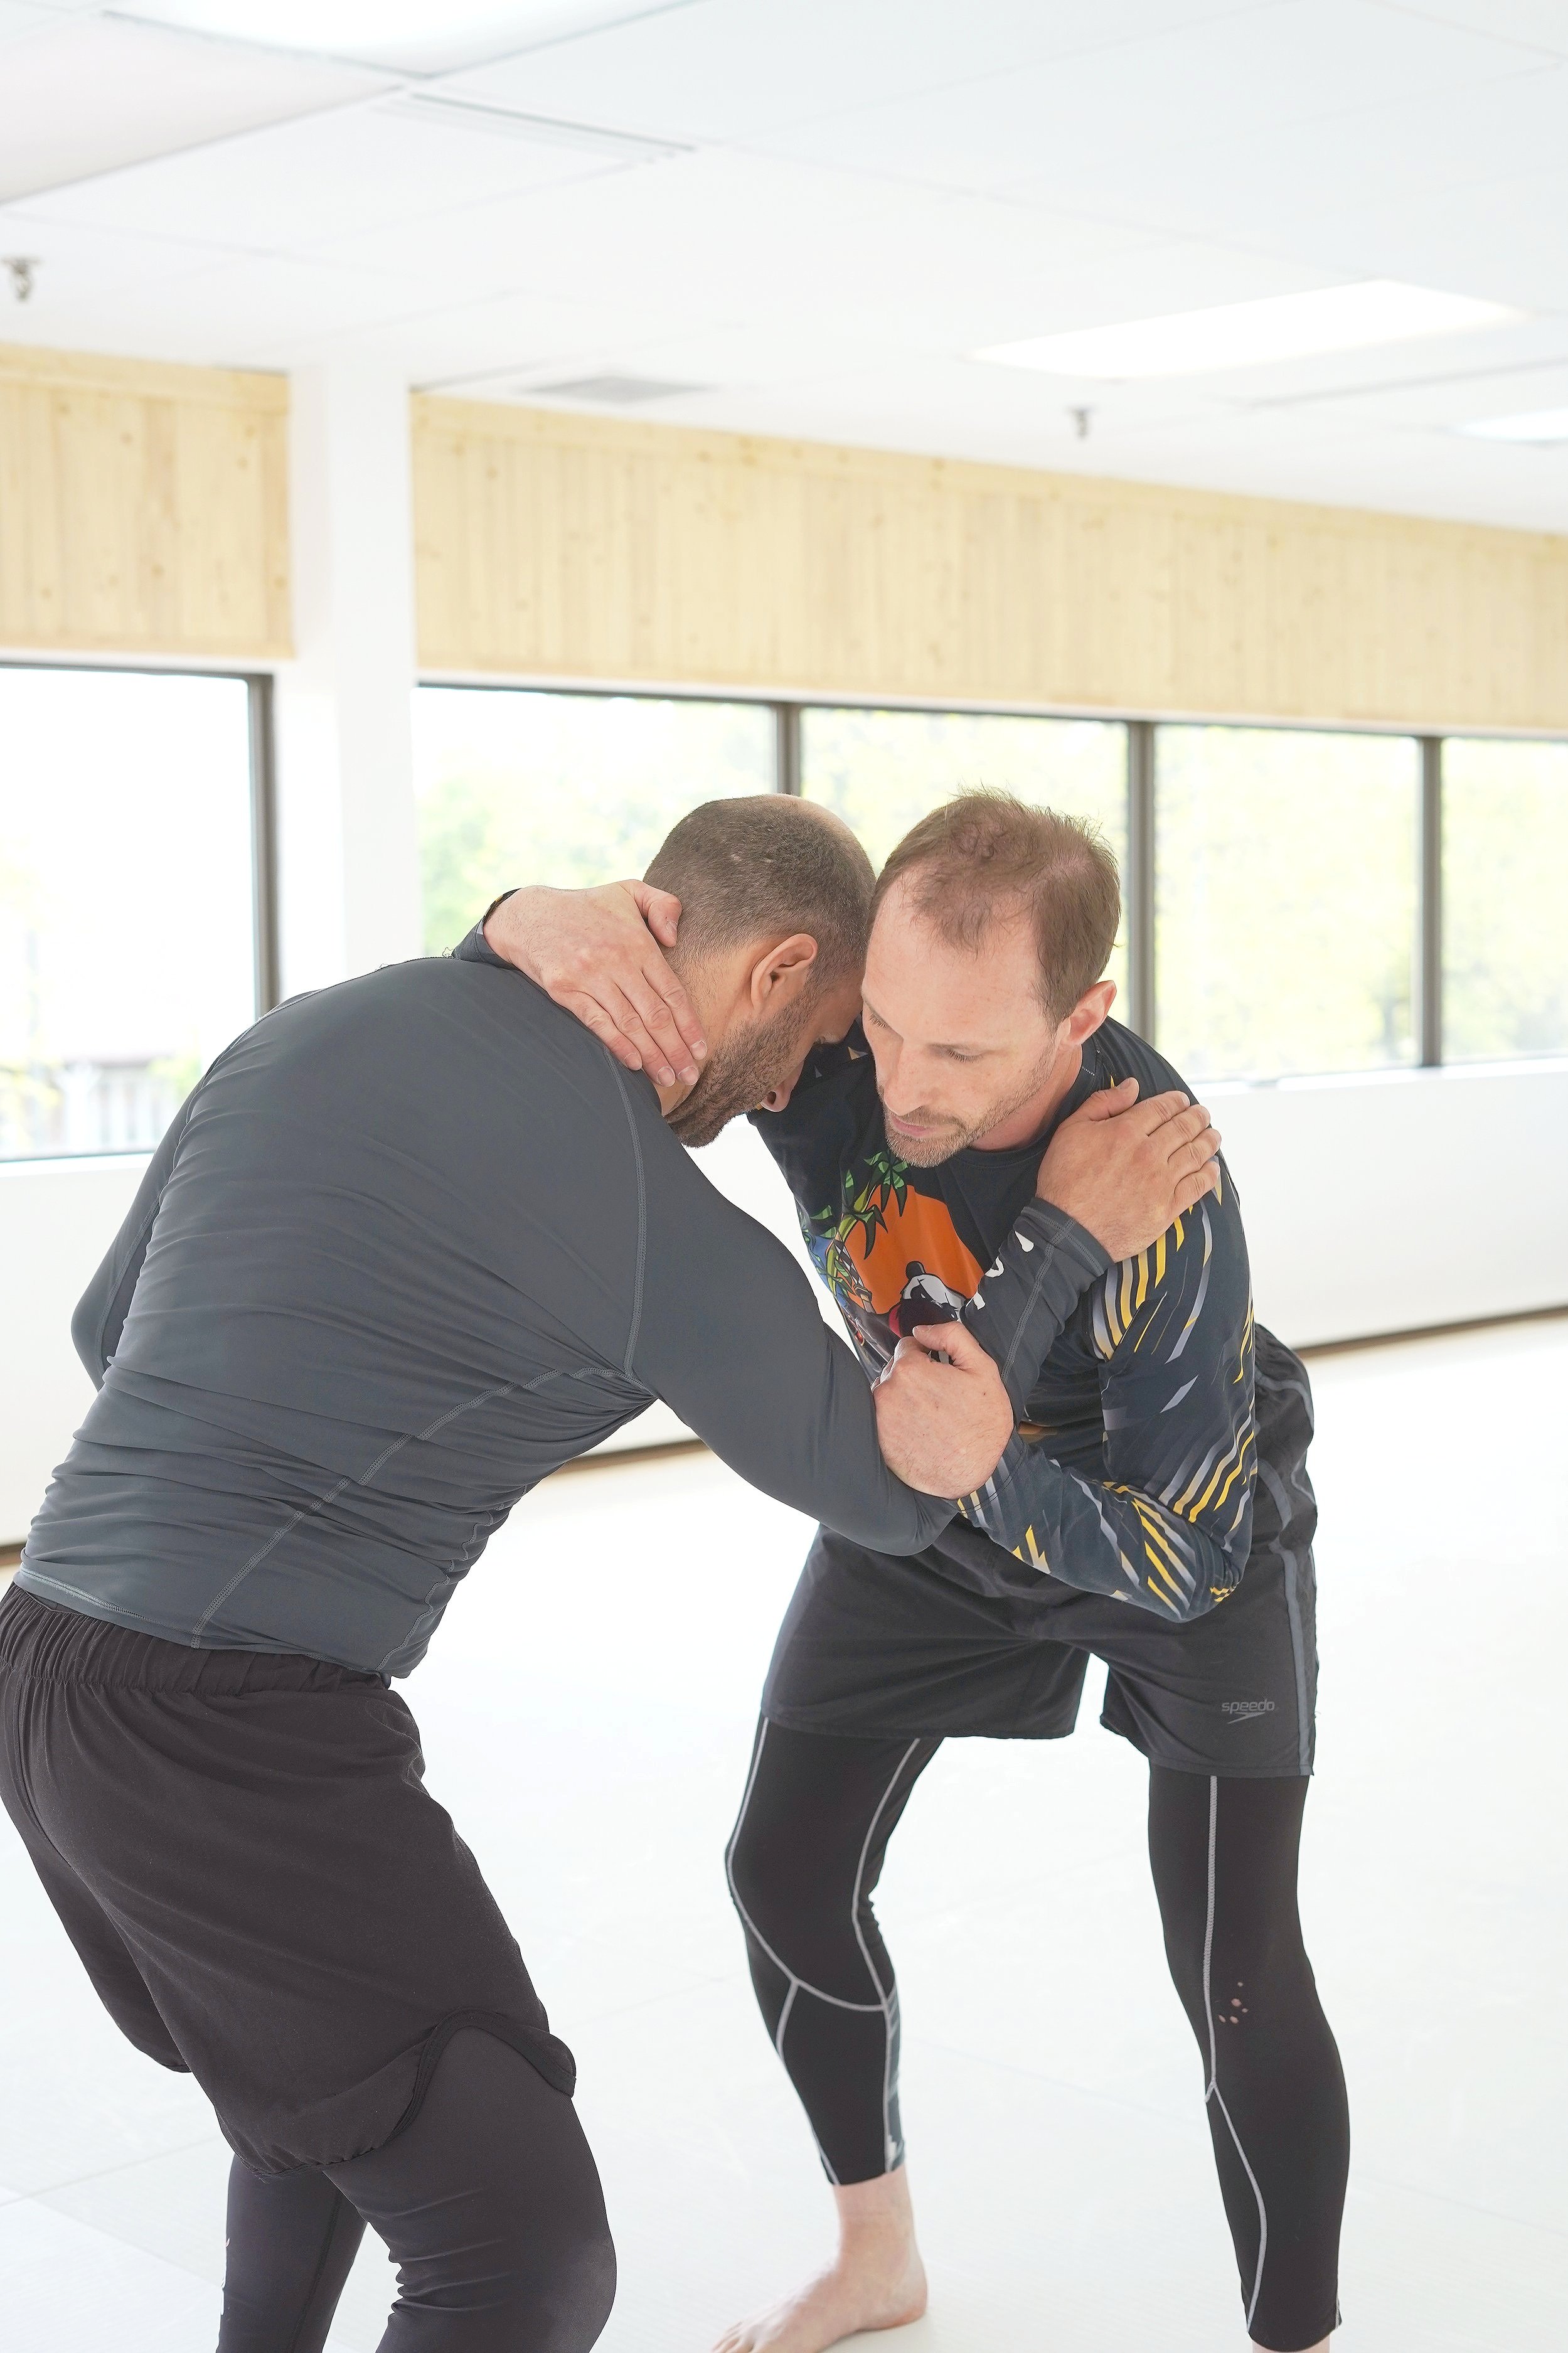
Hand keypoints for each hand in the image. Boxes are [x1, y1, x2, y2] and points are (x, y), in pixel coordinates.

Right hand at [483, 882, 707, 1085]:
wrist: (529, 914)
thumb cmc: (588, 907)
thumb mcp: (630, 890)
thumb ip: (664, 905)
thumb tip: (675, 939)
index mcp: (638, 942)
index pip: (672, 992)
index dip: (689, 1025)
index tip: (701, 1050)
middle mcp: (616, 961)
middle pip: (655, 1015)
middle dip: (675, 1049)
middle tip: (689, 1075)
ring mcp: (589, 977)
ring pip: (629, 1024)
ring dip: (651, 1055)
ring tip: (667, 1077)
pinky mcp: (565, 990)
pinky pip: (597, 1023)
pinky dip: (617, 1046)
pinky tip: (634, 1064)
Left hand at [872, 1320, 1013, 1497]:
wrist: (971, 1475)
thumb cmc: (981, 1426)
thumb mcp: (983, 1370)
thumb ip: (952, 1336)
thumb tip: (922, 1330)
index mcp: (909, 1369)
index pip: (907, 1346)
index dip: (928, 1357)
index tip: (942, 1374)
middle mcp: (887, 1392)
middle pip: (896, 1369)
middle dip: (916, 1377)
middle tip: (941, 1398)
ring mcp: (879, 1418)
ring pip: (889, 1393)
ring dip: (905, 1398)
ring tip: (931, 1417)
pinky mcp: (877, 1439)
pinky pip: (883, 1417)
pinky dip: (897, 1420)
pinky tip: (919, 1431)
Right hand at [1037, 1077, 1220, 1261]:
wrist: (1067, 1231)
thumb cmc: (1063, 1180)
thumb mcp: (1071, 1131)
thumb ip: (1103, 1103)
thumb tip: (1132, 1085)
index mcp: (1126, 1130)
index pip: (1162, 1108)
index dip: (1176, 1101)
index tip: (1183, 1101)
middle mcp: (1149, 1153)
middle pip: (1184, 1128)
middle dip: (1197, 1117)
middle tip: (1203, 1114)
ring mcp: (1161, 1181)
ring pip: (1195, 1154)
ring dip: (1208, 1141)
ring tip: (1213, 1135)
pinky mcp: (1168, 1208)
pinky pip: (1198, 1186)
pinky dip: (1209, 1174)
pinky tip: (1212, 1167)